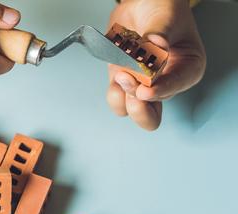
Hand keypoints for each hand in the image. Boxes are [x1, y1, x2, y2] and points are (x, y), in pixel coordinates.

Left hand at [106, 0, 205, 129]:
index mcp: (187, 69)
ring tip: (122, 74)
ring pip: (130, 110)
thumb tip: (157, 45)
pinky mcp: (124, 81)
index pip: (175, 88)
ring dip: (123, 96)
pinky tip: (116, 72)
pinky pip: (116, 98)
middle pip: (151, 115)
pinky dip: (113, 90)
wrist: (142, 4)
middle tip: (131, 84)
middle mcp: (165, 83)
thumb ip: (160, 34)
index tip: (145, 89)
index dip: (159, 91)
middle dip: (139, 107)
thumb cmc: (162, 9)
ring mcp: (142, 85)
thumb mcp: (165, 17)